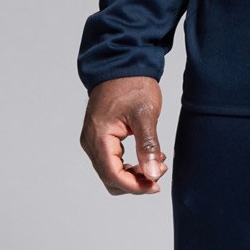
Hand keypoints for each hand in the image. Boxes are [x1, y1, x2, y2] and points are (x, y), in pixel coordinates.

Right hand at [79, 76, 166, 195]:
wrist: (122, 63)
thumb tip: (153, 174)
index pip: (113, 175)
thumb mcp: (145, 114)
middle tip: (159, 174)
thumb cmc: (132, 83)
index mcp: (98, 137)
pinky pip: (111, 160)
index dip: (134, 186)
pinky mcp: (99, 136)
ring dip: (132, 174)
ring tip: (157, 163)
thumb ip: (148, 146)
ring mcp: (92, 139)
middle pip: (109, 177)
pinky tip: (147, 156)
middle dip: (135, 181)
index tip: (155, 185)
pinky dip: (128, 164)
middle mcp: (90, 142)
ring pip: (110, 171)